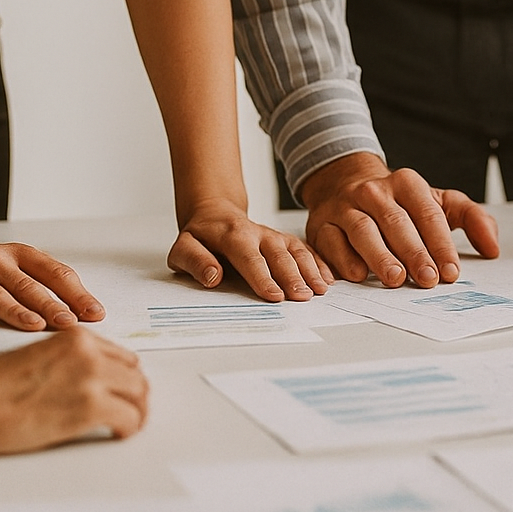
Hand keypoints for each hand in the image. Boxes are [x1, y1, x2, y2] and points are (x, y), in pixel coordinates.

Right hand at [0, 234, 104, 331]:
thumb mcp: (16, 268)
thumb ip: (44, 286)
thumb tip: (86, 313)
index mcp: (19, 254)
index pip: (53, 273)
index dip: (75, 293)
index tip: (94, 314)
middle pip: (26, 285)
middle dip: (50, 305)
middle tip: (69, 323)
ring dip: (14, 310)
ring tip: (33, 324)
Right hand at [0, 328, 147, 454]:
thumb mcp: (35, 357)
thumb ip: (67, 360)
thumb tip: (89, 378)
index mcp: (74, 337)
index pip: (118, 354)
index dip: (123, 375)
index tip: (123, 389)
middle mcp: (88, 351)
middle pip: (134, 371)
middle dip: (135, 392)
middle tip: (132, 409)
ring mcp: (90, 377)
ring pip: (138, 392)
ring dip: (137, 410)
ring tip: (129, 423)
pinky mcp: (88, 406)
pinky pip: (129, 417)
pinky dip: (129, 427)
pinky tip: (120, 433)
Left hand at [168, 196, 330, 301]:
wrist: (216, 214)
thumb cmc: (200, 236)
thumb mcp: (184, 247)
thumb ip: (195, 261)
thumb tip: (213, 276)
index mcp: (233, 235)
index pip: (249, 258)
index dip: (263, 277)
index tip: (274, 296)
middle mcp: (259, 233)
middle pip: (278, 255)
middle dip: (292, 276)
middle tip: (303, 297)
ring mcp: (275, 235)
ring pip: (296, 251)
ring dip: (310, 270)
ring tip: (320, 290)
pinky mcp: (285, 240)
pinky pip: (306, 249)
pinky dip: (319, 263)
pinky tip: (328, 278)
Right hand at [300, 153, 499, 287]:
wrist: (345, 183)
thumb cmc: (399, 202)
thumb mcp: (437, 201)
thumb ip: (471, 219)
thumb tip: (492, 248)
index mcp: (406, 183)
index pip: (428, 214)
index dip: (441, 244)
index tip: (451, 272)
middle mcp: (374, 192)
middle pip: (396, 222)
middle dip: (414, 252)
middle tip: (428, 279)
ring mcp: (345, 207)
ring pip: (362, 230)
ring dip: (379, 256)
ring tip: (395, 278)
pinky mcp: (321, 225)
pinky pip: (330, 242)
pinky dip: (341, 260)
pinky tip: (356, 276)